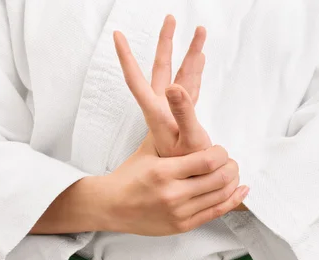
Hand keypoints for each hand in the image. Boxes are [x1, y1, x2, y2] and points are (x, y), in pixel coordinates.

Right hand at [101, 135, 248, 235]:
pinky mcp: (182, 226)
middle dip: (231, 167)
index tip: (220, 150)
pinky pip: (215, 213)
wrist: (110, 206)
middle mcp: (172, 194)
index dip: (222, 153)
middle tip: (230, 162)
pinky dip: (232, 201)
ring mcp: (178, 213)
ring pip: (221, 196)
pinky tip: (240, 190)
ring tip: (233, 174)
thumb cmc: (129, 176)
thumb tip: (186, 105)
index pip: (208, 160)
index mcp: (163, 171)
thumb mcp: (147, 150)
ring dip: (233, 182)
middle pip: (219, 179)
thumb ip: (169, 134)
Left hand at [114, 15, 211, 155]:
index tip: (117, 36)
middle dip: (166, 42)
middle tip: (171, 18)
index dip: (126, 57)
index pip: (137, 79)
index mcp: (158, 112)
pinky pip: (192, 85)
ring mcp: (175, 110)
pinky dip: (197, 70)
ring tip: (200, 32)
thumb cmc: (187, 165)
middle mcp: (163, 107)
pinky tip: (201, 58)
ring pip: (181, 73)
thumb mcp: (187, 139)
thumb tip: (174, 86)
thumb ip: (183, 112)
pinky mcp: (186, 115)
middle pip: (162, 68)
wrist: (190, 182)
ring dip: (190, 53)